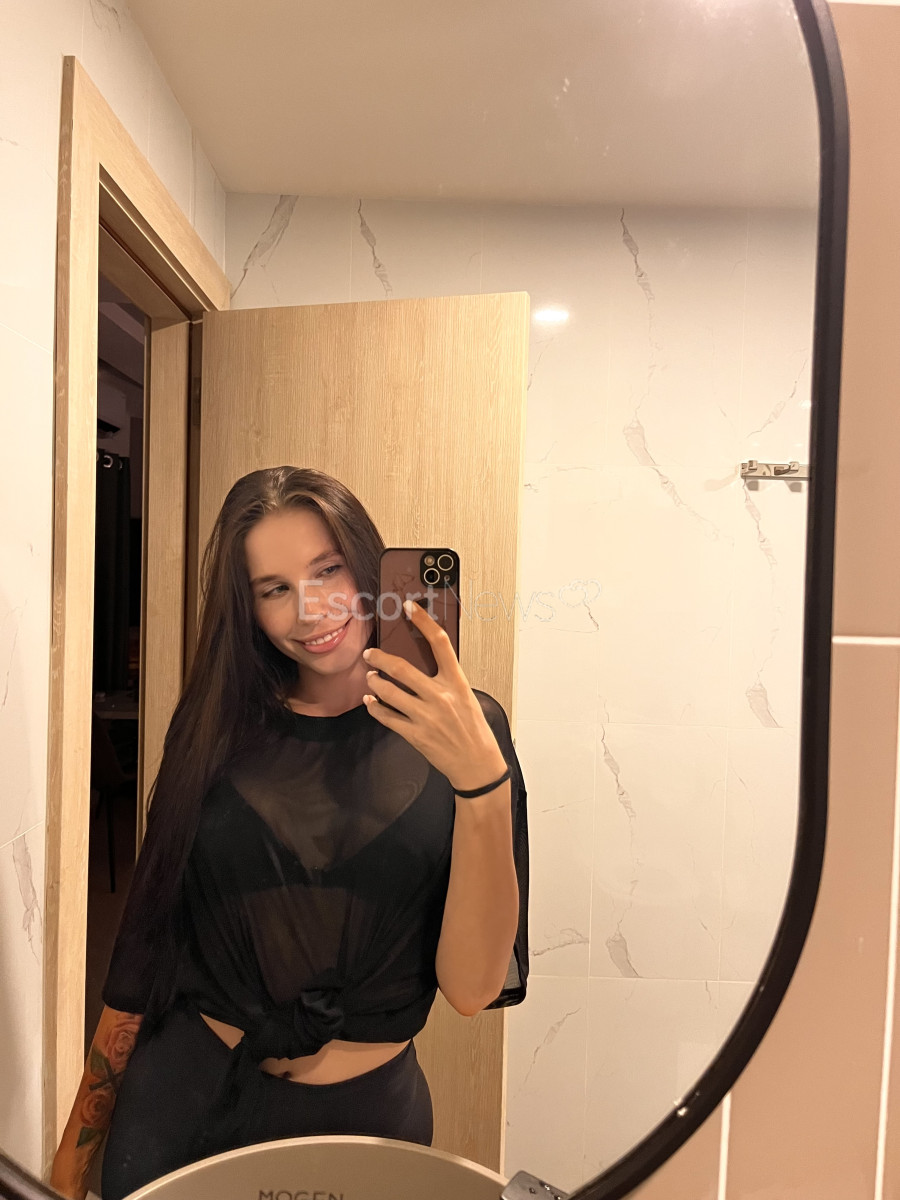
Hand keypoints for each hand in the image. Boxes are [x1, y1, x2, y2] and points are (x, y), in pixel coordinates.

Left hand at [361, 601, 506, 791]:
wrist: (477, 764)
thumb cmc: (474, 730)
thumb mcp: (466, 697)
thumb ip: (446, 681)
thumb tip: (420, 665)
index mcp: (456, 682)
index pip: (439, 643)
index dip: (423, 621)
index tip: (410, 608)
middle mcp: (440, 696)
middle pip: (401, 668)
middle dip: (379, 658)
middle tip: (370, 654)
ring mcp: (426, 716)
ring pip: (389, 692)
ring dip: (374, 682)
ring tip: (370, 678)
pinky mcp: (415, 734)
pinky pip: (386, 717)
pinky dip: (375, 707)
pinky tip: (371, 701)